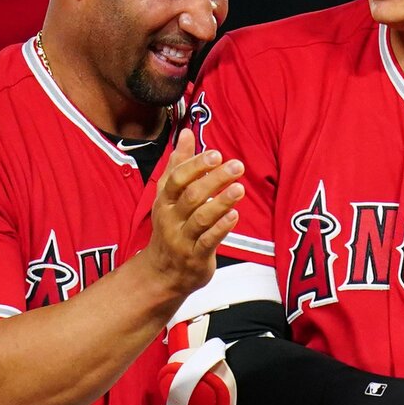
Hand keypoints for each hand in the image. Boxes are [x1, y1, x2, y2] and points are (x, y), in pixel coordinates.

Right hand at [142, 128, 243, 298]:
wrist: (163, 271)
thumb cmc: (172, 226)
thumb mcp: (170, 195)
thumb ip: (179, 164)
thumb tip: (186, 133)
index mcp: (165, 201)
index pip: (177, 179)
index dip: (196, 165)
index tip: (215, 154)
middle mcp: (171, 218)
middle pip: (191, 196)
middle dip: (215, 180)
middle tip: (237, 166)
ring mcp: (182, 239)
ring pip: (201, 218)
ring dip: (221, 202)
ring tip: (239, 189)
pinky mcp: (195, 257)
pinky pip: (208, 241)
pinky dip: (221, 228)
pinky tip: (235, 215)